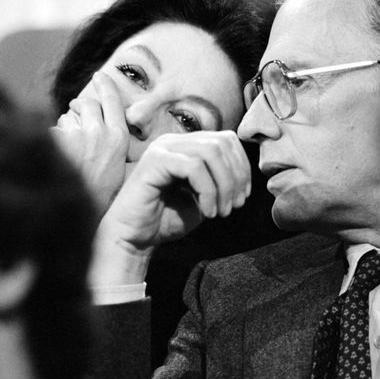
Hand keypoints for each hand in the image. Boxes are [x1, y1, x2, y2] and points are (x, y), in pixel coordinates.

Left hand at [51, 72, 128, 213]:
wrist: (79, 215)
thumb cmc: (100, 196)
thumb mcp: (119, 168)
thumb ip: (113, 143)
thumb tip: (102, 124)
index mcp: (118, 138)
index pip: (112, 100)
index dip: (105, 85)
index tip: (99, 76)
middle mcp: (99, 132)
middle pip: (87, 102)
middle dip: (80, 107)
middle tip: (77, 115)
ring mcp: (76, 135)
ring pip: (67, 116)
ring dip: (66, 125)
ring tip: (70, 149)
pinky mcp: (56, 141)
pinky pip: (52, 130)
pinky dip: (52, 140)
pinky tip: (57, 157)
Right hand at [90, 130, 250, 284]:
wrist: (134, 238)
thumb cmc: (166, 220)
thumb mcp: (203, 198)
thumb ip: (220, 182)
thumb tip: (245, 176)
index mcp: (185, 146)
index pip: (226, 140)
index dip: (242, 166)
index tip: (242, 196)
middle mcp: (174, 142)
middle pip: (222, 142)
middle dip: (236, 177)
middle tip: (233, 206)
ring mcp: (163, 148)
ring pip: (210, 152)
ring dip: (224, 185)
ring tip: (220, 212)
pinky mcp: (154, 161)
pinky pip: (193, 167)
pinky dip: (208, 191)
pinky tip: (206, 212)